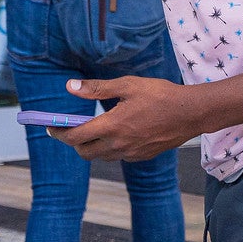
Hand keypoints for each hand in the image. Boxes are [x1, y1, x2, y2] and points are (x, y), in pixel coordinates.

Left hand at [52, 77, 206, 161]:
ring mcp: (132, 152)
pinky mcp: (142, 155)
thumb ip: (96, 88)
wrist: (192, 113)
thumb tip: (70, 87)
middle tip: (68, 129)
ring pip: (101, 156)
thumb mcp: (127, 85)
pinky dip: (108, 148)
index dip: (59, 133)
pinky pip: (117, 156)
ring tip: (88, 130)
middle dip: (72, 143)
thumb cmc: (160, 95)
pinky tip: (113, 134)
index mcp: (113, 126)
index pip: (76, 137)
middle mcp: (120, 144)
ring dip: (90, 147)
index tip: (50, 127)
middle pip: (85, 152)